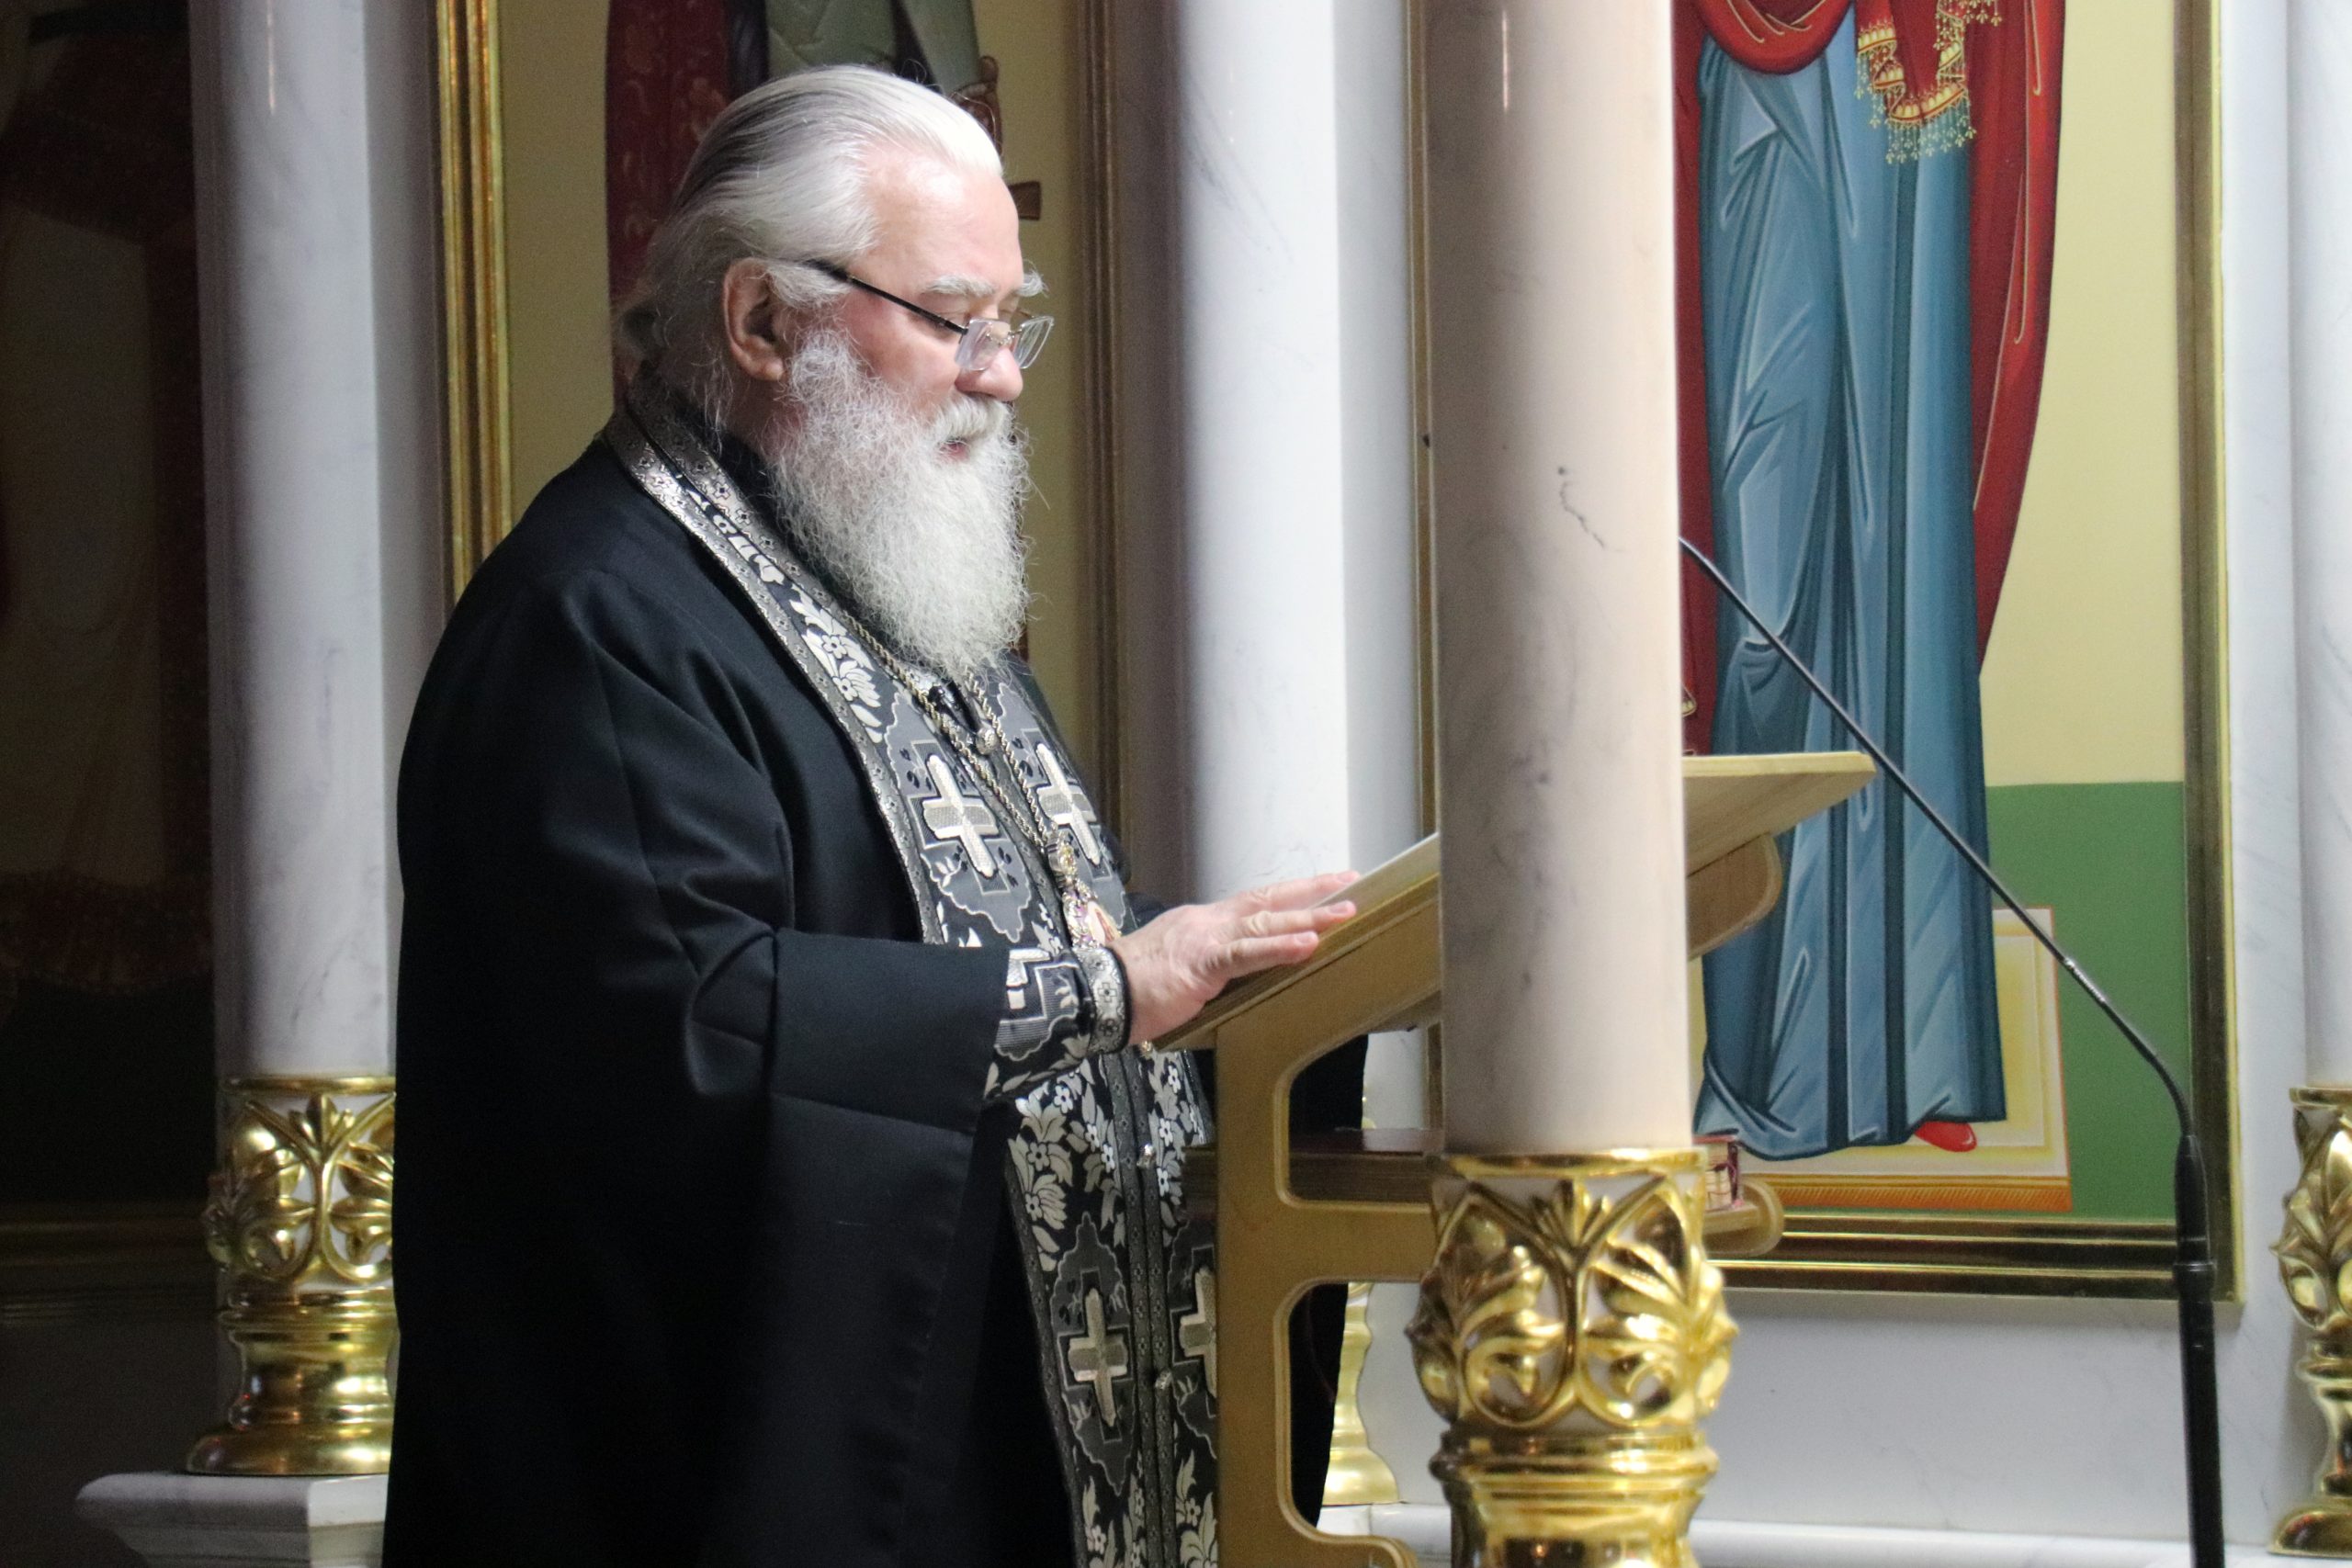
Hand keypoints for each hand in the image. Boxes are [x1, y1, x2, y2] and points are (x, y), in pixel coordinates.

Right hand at [1113, 872, 1358, 1043]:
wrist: (1097, 994)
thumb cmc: (1131, 989)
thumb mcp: (1177, 969)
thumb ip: (1208, 967)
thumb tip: (1232, 978)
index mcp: (1200, 923)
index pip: (1253, 904)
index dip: (1289, 897)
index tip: (1321, 889)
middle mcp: (1206, 922)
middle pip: (1266, 901)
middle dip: (1311, 893)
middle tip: (1349, 884)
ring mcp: (1204, 940)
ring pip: (1264, 924)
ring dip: (1308, 919)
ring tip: (1344, 914)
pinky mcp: (1201, 965)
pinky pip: (1246, 955)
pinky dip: (1279, 948)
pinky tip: (1307, 945)